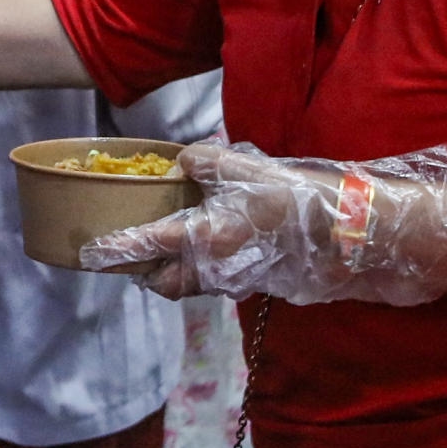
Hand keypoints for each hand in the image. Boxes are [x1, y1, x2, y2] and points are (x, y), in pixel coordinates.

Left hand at [78, 140, 446, 306]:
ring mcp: (238, 283)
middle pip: (162, 282)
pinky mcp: (260, 286)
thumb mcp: (251, 167)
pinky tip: (214, 246)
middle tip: (132, 253)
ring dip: (172, 273)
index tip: (88, 253)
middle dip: (142, 272)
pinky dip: (204, 271)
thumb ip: (207, 161)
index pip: (147, 246)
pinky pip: (218, 283)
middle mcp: (216, 268)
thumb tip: (181, 162)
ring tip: (168, 249)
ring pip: (190, 286)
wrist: (358, 236)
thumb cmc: (304, 198)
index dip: (114, 249)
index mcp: (207, 237)